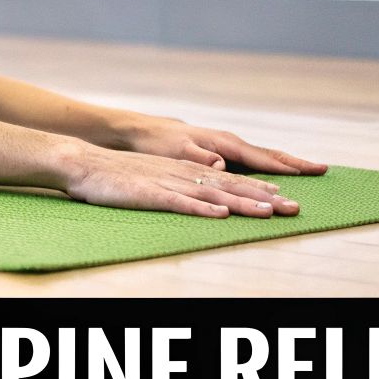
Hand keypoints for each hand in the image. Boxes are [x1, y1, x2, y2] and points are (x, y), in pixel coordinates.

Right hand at [60, 142, 300, 217]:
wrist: (84, 163)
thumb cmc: (118, 174)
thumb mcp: (156, 173)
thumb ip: (182, 182)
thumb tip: (208, 194)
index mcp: (185, 169)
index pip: (230, 178)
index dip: (259, 187)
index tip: (285, 196)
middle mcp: (183, 174)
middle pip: (231, 186)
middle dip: (265, 197)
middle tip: (294, 209)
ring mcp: (168, 183)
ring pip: (213, 194)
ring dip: (243, 203)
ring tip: (269, 211)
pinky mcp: (150, 194)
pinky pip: (180, 203)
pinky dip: (202, 209)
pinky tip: (220, 215)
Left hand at [119, 115, 328, 175]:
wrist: (146, 132)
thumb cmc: (160, 143)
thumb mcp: (176, 152)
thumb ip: (200, 158)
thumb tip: (223, 165)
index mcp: (224, 144)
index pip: (261, 158)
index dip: (286, 167)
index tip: (311, 171)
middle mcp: (230, 143)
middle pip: (270, 155)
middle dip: (296, 163)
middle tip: (323, 169)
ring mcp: (228, 146)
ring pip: (263, 156)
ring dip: (287, 164)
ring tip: (310, 170)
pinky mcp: (222, 152)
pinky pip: (253, 159)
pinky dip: (270, 165)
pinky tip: (278, 172)